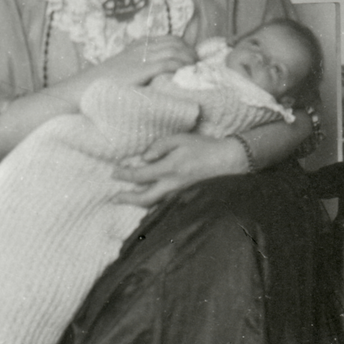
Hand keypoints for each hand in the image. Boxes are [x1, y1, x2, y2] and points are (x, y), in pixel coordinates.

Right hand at [92, 37, 195, 89]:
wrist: (86, 87)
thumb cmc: (104, 83)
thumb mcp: (122, 68)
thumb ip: (138, 65)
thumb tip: (156, 73)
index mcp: (138, 45)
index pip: (169, 38)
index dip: (184, 47)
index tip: (192, 58)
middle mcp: (141, 47)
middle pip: (176, 42)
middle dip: (190, 52)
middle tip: (198, 65)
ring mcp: (142, 57)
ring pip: (175, 51)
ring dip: (189, 60)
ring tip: (196, 70)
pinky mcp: (143, 69)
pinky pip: (169, 63)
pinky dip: (180, 67)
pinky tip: (185, 74)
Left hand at [112, 134, 245, 206]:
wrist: (229, 161)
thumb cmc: (204, 147)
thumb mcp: (180, 139)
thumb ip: (159, 147)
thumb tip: (143, 158)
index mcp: (169, 169)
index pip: (139, 175)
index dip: (124, 175)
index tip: (114, 173)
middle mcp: (172, 186)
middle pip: (143, 198)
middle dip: (127, 198)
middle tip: (115, 197)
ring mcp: (179, 195)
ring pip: (153, 204)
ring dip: (138, 202)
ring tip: (127, 199)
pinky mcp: (186, 198)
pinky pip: (164, 205)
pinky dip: (153, 204)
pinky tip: (148, 202)